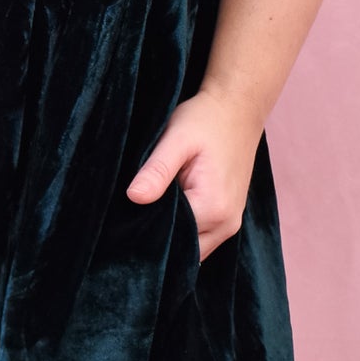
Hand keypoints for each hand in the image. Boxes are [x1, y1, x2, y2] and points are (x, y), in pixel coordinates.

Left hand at [123, 84, 264, 262]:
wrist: (237, 108)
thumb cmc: (205, 120)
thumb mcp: (177, 139)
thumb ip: (157, 170)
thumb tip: (133, 197)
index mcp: (213, 208)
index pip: (171, 240)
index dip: (144, 233)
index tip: (122, 223)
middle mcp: (226, 225)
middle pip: (183, 252)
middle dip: (156, 241)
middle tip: (126, 224)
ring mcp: (230, 223)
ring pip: (193, 249)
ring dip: (171, 237)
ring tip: (144, 217)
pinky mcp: (228, 216)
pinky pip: (201, 238)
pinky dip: (183, 231)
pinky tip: (164, 212)